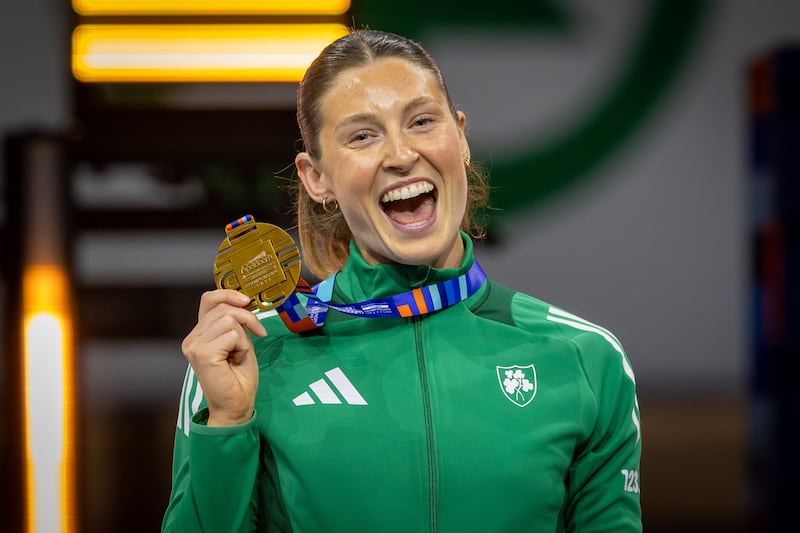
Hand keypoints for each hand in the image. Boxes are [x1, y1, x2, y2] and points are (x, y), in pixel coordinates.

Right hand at [181, 289, 266, 426]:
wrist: (236, 406)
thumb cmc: (238, 378)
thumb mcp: (239, 342)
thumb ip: (235, 323)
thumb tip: (243, 300)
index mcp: (199, 334)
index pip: (208, 299)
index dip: (228, 294)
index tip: (247, 301)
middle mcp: (192, 339)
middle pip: (223, 307)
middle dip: (247, 317)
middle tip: (258, 333)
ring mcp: (194, 346)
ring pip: (229, 319)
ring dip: (244, 335)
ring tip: (241, 353)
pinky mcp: (203, 354)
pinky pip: (232, 334)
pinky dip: (242, 345)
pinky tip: (238, 359)